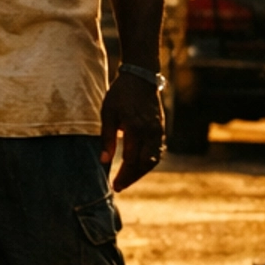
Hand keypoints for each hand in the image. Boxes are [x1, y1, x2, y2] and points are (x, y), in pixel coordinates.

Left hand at [99, 71, 163, 189]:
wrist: (141, 77)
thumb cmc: (120, 95)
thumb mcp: (107, 113)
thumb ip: (106, 138)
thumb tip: (104, 161)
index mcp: (135, 128)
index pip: (131, 160)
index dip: (123, 175)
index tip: (114, 186)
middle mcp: (150, 132)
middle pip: (144, 163)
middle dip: (132, 177)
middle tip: (119, 186)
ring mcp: (158, 131)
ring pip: (153, 159)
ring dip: (141, 171)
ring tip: (127, 179)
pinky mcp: (161, 129)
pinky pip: (157, 151)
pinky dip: (148, 161)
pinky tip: (137, 166)